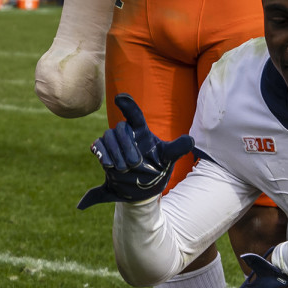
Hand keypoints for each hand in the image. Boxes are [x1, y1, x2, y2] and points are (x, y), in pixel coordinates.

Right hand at [78, 93, 192, 208]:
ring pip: (107, 136)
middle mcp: (126, 134)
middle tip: (134, 163)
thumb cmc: (156, 168)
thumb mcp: (168, 158)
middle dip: (126, 144)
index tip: (119, 98)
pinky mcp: (103, 153)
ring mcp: (113, 144)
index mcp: (141, 131)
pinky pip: (97, 146)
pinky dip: (101, 153)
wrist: (142, 189)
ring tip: (122, 168)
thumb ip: (177, 148)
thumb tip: (190, 140)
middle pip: (120, 128)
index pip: (134, 114)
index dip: (127, 105)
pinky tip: (107, 164)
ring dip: (114, 151)